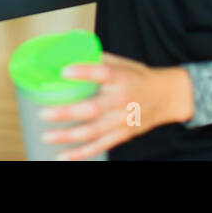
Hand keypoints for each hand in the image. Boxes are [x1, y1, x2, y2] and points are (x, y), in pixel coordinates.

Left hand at [38, 54, 192, 160]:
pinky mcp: (122, 135)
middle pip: (93, 108)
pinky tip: (63, 156)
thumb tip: (68, 56)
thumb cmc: (140, 78)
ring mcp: (122, 121)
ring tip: (47, 135)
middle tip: (44, 113)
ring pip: (93, 131)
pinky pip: (99, 146)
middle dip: (67, 112)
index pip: (103, 73)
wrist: (167, 97)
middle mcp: (121, 101)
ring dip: (68, 135)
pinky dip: (81, 153)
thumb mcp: (122, 62)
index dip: (83, 72)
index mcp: (121, 77)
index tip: (64, 71)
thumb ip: (97, 61)